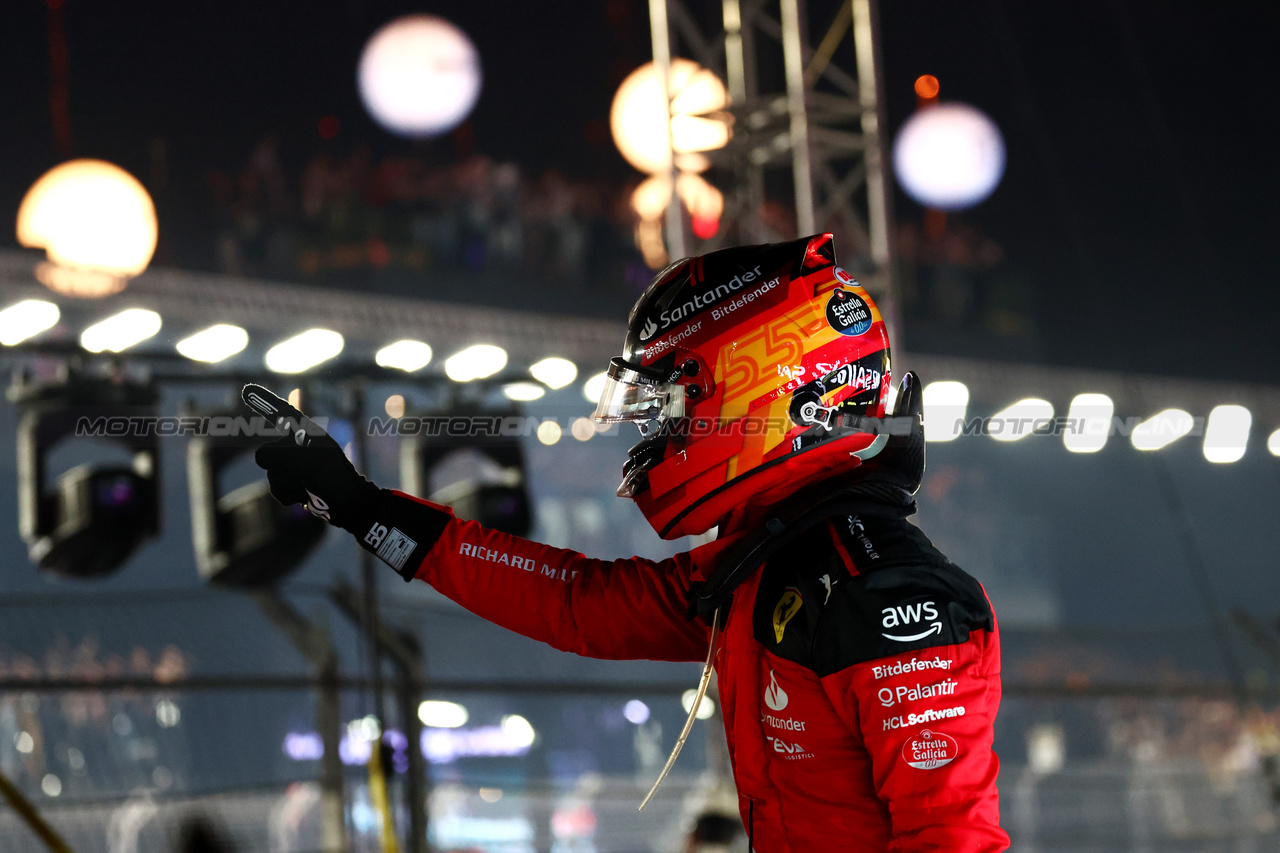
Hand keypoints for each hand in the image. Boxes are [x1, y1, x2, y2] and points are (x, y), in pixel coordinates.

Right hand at [245, 384, 377, 531]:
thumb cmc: (331, 478)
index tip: (247, 389)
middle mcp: (299, 445)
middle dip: (281, 467)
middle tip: (305, 472)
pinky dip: (287, 494)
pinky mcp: (294, 481)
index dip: (263, 401)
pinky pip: (276, 487)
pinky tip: (303, 496)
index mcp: (307, 432)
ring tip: (307, 485)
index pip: (282, 412)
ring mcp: (295, 464)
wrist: (348, 506)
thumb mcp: (305, 460)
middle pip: (269, 451)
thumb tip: (261, 457)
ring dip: (286, 484)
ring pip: (272, 472)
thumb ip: (278, 453)